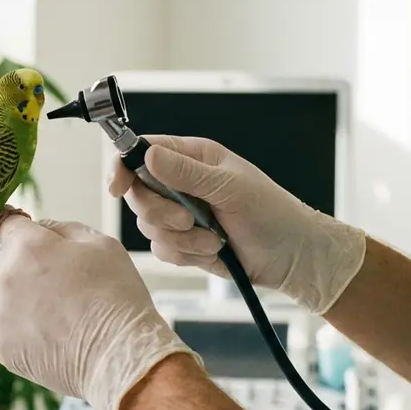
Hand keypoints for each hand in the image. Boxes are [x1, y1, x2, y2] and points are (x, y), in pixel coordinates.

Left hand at [0, 215, 200, 409]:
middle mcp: (4, 277)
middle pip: (7, 260)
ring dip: (25, 297)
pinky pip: (7, 326)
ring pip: (5, 295)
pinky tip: (54, 334)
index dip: (24, 230)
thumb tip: (41, 228)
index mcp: (27, 247)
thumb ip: (62, 228)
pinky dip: (25, 328)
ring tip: (63, 314)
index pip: (8, 224)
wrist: (119, 356)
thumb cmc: (116, 296)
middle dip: (28, 265)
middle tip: (64, 284)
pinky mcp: (0, 345)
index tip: (33, 239)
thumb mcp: (101, 243)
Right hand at [109, 135, 365, 313]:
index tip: (117, 187)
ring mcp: (182, 214)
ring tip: (214, 239)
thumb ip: (186, 173)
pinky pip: (163, 250)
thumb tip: (147, 154)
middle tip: (189, 219)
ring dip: (181, 239)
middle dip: (161, 212)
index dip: (122, 167)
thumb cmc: (273, 213)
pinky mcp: (185, 243)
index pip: (141, 152)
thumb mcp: (231, 187)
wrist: (293, 257)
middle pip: (138, 194)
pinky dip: (187, 255)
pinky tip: (213, 252)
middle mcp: (181, 183)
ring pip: (149, 226)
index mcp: (192, 157)